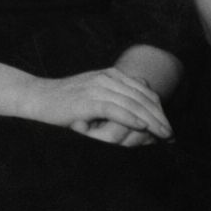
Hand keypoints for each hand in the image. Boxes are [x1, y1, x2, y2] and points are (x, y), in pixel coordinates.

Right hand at [22, 67, 172, 142]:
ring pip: (132, 103)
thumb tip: (141, 117)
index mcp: (111, 75)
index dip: (159, 109)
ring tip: (163, 135)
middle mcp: (107, 78)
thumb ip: (116, 99)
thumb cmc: (66, 102)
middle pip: (142, 98)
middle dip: (159, 117)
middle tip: (171, 135)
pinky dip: (131, 118)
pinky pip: (115, 109)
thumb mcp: (95, 96)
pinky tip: (143, 127)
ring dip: (151, 121)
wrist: (39, 97)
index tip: (169, 126)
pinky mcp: (87, 100)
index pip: (143, 92)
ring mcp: (97, 87)